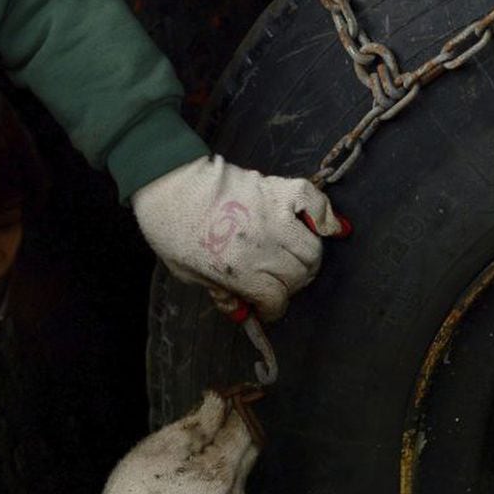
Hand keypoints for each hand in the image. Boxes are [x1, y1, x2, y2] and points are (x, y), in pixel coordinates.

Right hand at [73, 391, 258, 493]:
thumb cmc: (139, 482)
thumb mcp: (168, 441)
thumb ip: (202, 419)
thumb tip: (221, 398)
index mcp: (222, 473)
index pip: (244, 430)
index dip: (237, 408)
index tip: (226, 393)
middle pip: (249, 449)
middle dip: (235, 427)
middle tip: (213, 412)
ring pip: (241, 468)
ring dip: (228, 448)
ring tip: (200, 438)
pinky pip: (231, 486)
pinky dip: (222, 468)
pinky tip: (198, 464)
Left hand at [131, 155, 348, 320]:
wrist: (169, 184)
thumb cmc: (171, 230)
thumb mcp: (187, 273)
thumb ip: (219, 292)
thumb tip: (242, 310)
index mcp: (239, 270)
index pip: (276, 299)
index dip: (272, 309)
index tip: (266, 307)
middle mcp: (263, 246)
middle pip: (298, 276)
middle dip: (290, 285)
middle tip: (277, 281)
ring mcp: (274, 215)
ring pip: (312, 248)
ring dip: (307, 259)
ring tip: (295, 259)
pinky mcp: (278, 189)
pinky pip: (315, 202)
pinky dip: (324, 215)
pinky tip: (324, 228)